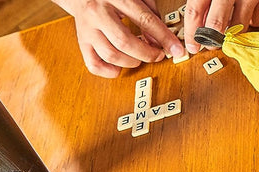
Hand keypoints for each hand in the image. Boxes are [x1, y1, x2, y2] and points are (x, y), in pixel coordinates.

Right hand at [55, 0, 185, 77]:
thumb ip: (150, 14)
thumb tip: (162, 40)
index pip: (145, 20)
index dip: (164, 38)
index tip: (177, 50)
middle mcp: (98, 13)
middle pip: (125, 41)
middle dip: (147, 54)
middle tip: (158, 55)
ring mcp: (87, 29)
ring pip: (110, 55)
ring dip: (131, 63)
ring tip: (139, 59)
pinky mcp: (81, 42)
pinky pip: (94, 65)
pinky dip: (109, 72)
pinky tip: (120, 67)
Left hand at [183, 0, 258, 53]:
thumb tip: (197, 19)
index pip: (195, 10)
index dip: (192, 32)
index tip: (192, 46)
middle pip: (216, 22)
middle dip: (212, 38)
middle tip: (210, 44)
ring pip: (239, 25)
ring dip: (232, 33)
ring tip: (229, 32)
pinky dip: (252, 22)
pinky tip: (248, 18)